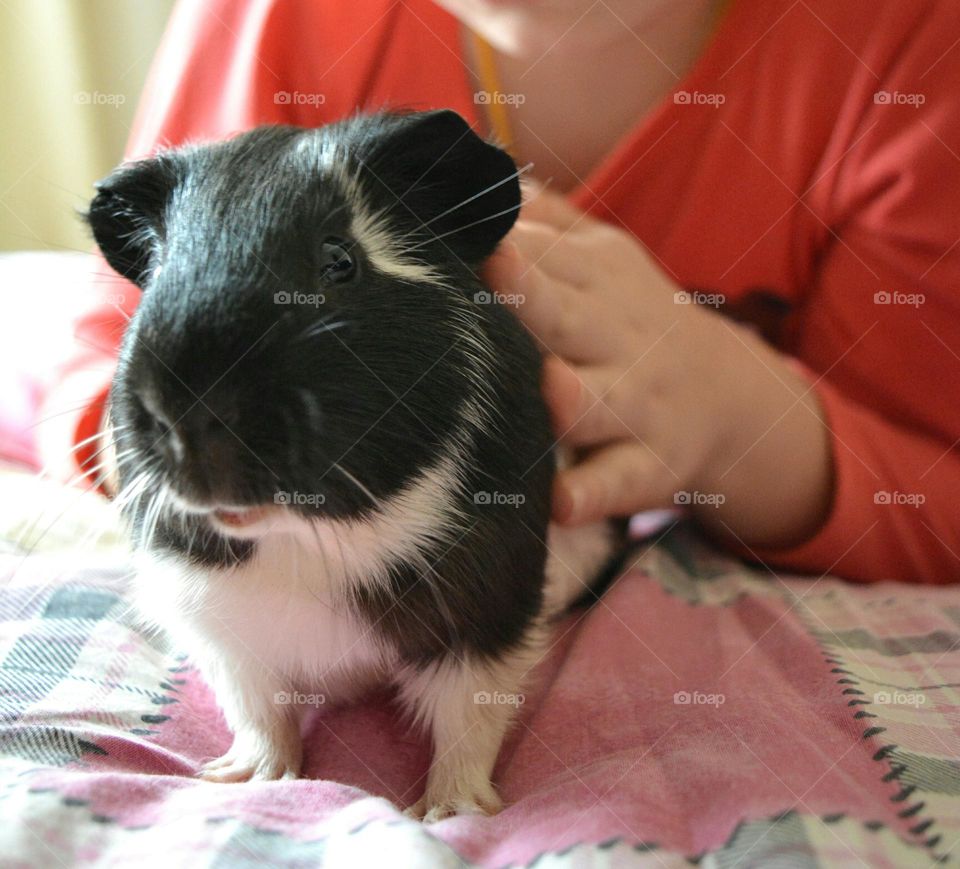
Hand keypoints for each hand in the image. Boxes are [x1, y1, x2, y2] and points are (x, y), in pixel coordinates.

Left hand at [484, 186, 831, 547]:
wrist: (726, 395)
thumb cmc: (634, 319)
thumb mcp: (608, 257)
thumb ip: (548, 218)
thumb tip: (479, 171)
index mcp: (599, 280)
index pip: (541, 254)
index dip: (497, 243)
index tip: (442, 227)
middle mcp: (616, 339)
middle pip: (565, 316)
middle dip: (530, 295)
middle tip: (492, 269)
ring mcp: (636, 406)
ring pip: (595, 402)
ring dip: (567, 397)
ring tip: (544, 391)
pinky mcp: (649, 467)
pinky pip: (618, 482)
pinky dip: (591, 493)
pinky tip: (558, 503)